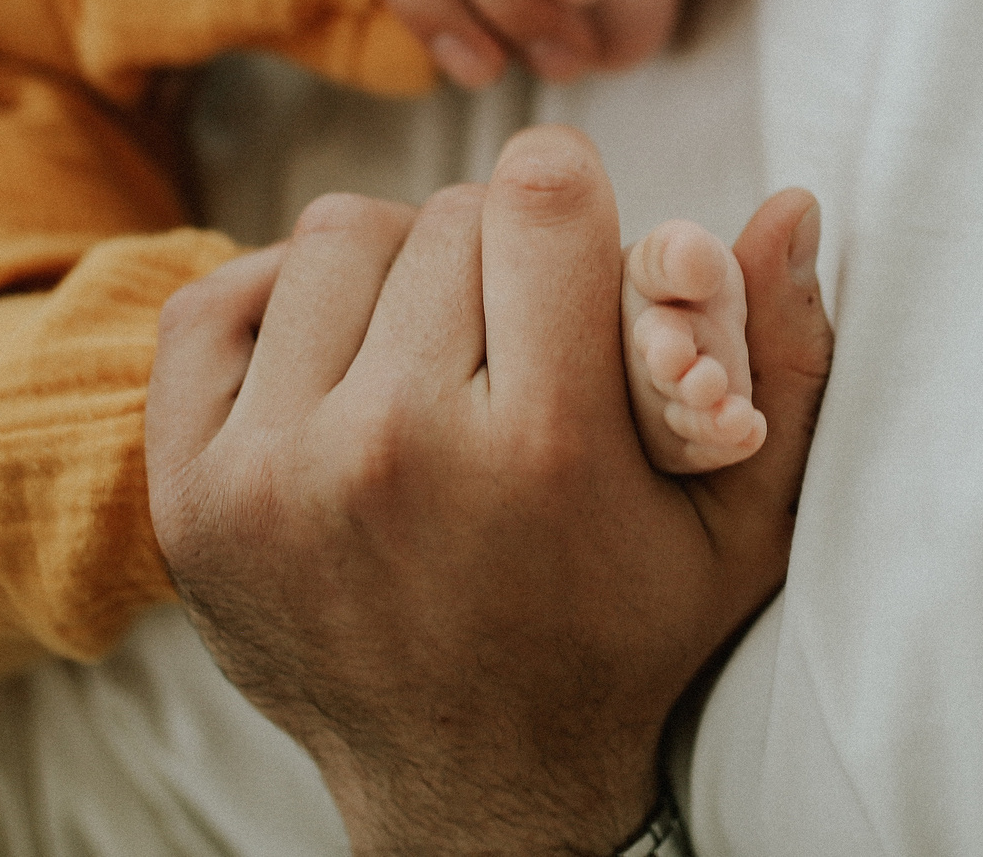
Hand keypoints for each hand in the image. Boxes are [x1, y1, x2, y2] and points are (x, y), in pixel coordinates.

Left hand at [146, 128, 829, 855]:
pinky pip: (215, 302)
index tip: (572, 254)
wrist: (476, 793)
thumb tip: (791, 203)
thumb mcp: (741, 525)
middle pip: (445, 212)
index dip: (570, 199)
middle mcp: (397, 449)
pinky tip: (335, 360)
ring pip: (334, 239)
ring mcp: (274, 471)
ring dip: (391, 272)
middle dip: (495, 251)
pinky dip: (275, 304)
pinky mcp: (191, 492)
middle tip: (514, 333)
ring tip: (428, 349)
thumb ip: (783, 360)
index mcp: (544, 446)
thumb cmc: (619, 639)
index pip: (541, 190)